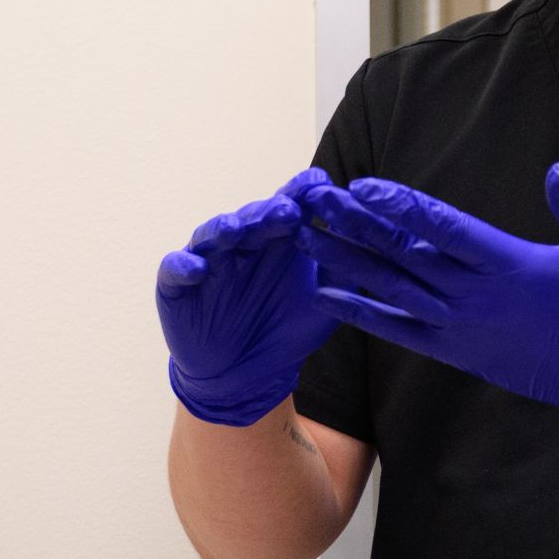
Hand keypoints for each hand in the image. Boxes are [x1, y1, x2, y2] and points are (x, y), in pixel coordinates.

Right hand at [157, 169, 340, 424]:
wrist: (245, 374)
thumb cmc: (285, 329)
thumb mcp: (325, 304)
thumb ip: (347, 273)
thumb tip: (382, 240)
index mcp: (278, 239)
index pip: (291, 205)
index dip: (303, 194)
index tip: (323, 184)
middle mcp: (243, 241)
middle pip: (254, 217)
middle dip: (269, 212)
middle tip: (287, 210)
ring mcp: (209, 259)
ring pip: (214, 234)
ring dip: (225, 228)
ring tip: (236, 229)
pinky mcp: (178, 283)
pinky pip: (176, 268)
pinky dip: (184, 265)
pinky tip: (196, 268)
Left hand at [299, 163, 558, 448]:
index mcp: (508, 265)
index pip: (443, 229)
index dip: (400, 206)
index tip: (362, 186)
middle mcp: (475, 297)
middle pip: (403, 255)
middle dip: (356, 225)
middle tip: (314, 200)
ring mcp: (460, 327)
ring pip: (392, 290)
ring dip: (347, 262)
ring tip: (308, 237)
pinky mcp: (455, 351)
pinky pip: (398, 331)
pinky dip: (362, 314)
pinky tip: (327, 297)